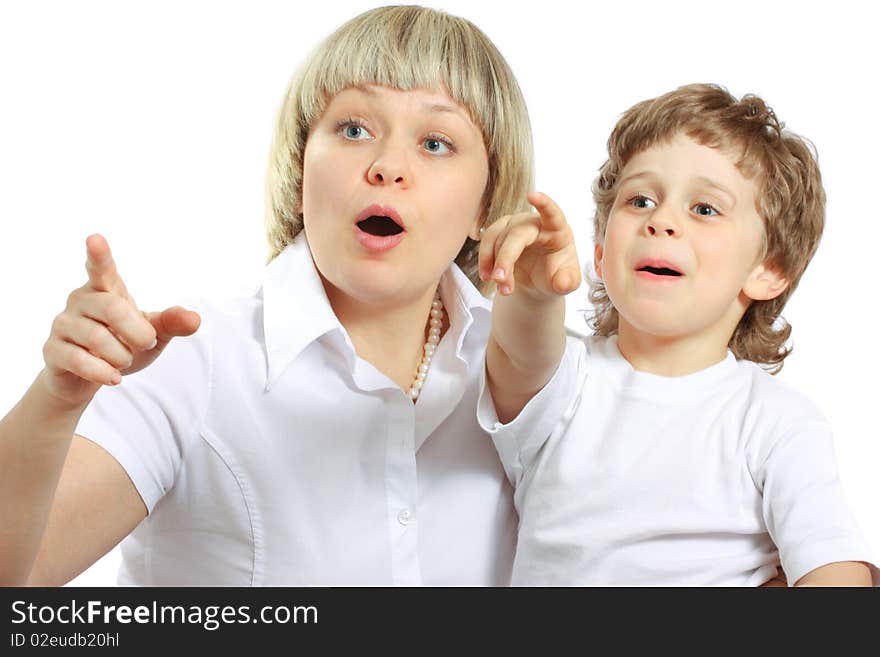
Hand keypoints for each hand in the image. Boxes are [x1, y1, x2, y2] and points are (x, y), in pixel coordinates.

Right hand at [40, 235, 200, 408]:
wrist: (90, 378)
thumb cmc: (122, 345)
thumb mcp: (153, 335)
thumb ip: (171, 323)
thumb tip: (195, 319)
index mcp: (105, 289)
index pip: (100, 268)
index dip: (99, 255)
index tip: (95, 239)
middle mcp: (81, 301)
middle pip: (112, 308)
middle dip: (137, 331)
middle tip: (147, 342)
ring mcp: (63, 324)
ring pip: (96, 337)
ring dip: (121, 356)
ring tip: (124, 361)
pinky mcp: (52, 350)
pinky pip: (79, 360)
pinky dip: (103, 372)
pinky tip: (114, 378)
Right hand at [478, 192, 580, 297]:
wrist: (539, 281)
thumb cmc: (557, 275)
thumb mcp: (567, 282)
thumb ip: (568, 282)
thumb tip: (562, 282)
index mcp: (557, 230)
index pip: (552, 213)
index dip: (543, 203)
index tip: (532, 196)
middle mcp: (534, 223)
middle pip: (516, 234)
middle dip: (506, 258)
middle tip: (500, 280)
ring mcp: (515, 225)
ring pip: (497, 238)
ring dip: (494, 264)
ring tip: (502, 289)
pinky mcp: (500, 232)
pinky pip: (487, 242)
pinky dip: (485, 261)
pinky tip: (488, 277)